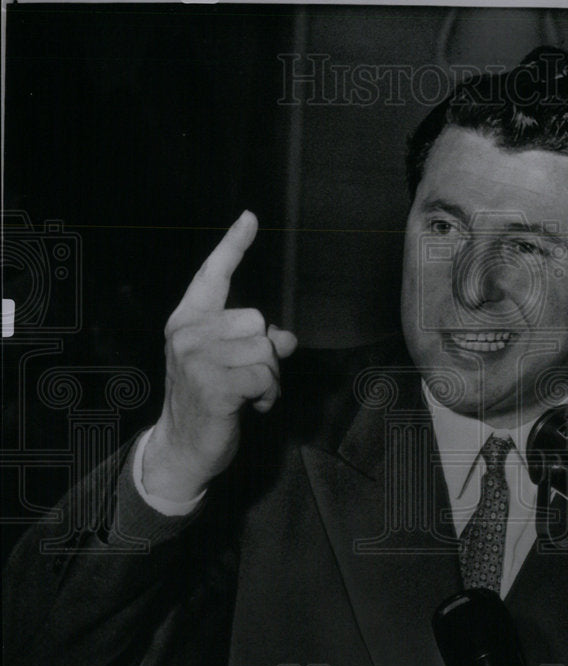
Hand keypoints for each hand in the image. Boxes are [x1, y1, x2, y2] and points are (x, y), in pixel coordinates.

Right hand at [142, 211, 297, 500]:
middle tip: (247, 378)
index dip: (233, 246)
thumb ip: (253, 341)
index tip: (250, 217)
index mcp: (188, 321)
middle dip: (265, 353)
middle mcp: (188, 333)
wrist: (182, 447)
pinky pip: (266, 377)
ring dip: (270, 378)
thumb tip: (286, 337)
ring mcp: (198, 359)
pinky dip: (270, 395)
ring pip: (266, 351)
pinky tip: (253, 407)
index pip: (212, 275)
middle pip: (257, 321)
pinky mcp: (214, 386)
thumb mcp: (229, 363)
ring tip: (249, 394)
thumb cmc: (209, 400)